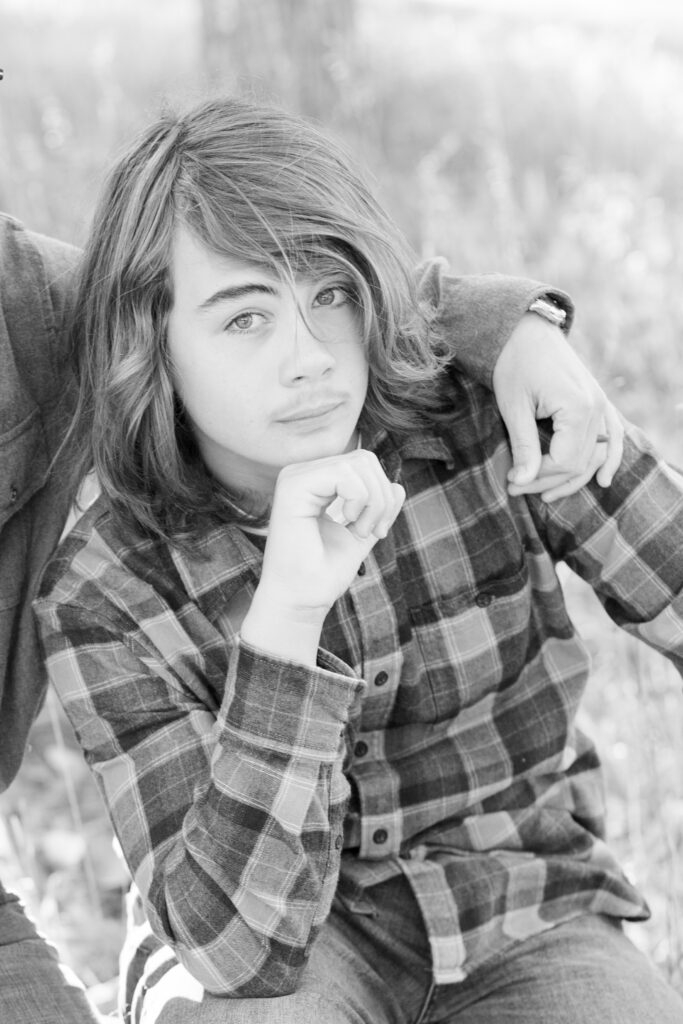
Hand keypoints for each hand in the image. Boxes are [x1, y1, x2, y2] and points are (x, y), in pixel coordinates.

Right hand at [240, 451, 404, 664]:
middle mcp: (302, 474)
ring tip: (360, 531)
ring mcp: (294, 477)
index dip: (383, 493)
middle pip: (365, 459)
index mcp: (315, 482)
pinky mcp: (292, 487)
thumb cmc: (324, 572)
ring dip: (373, 502)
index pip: (364, 464)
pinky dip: (360, 500)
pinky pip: (344, 473)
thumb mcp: (362, 532)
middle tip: (374, 531)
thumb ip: (378, 509)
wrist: (301, 599)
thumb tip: (398, 486)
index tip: (380, 531)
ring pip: (359, 463)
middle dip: (382, 497)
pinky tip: (348, 523)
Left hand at [492, 313, 623, 500]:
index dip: (538, 477)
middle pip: (580, 462)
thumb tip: (521, 482)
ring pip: (595, 455)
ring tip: (544, 496)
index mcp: (577, 407)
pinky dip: (609, 459)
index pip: (564, 461)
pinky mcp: (598, 403)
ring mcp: (602, 405)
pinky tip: (603, 481)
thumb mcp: (513, 406)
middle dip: (548, 481)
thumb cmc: (515, 363)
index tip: (511, 482)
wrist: (527, 331)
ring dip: (572, 479)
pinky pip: (612, 437)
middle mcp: (597, 408)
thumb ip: (523, 445)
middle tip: (515, 489)